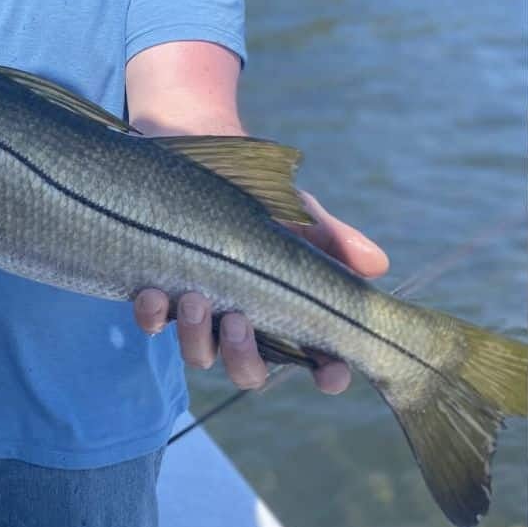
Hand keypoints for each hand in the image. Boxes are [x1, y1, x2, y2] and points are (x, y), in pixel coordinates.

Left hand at [133, 189, 388, 393]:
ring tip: (193, 298)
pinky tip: (151, 292)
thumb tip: (376, 264)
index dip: (327, 373)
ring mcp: (198, 310)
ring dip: (196, 337)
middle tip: (237, 320)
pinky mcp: (157, 291)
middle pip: (248, 371)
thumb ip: (330, 238)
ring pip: (198, 353)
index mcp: (283, 307)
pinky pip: (152, 322)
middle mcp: (240, 318)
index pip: (315, 357)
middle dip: (243, 357)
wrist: (199, 153)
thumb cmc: (257, 192)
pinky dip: (151, 315)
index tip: (328, 372)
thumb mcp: (295, 210)